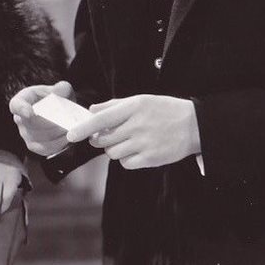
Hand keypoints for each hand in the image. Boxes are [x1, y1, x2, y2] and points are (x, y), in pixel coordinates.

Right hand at [9, 80, 75, 156]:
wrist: (60, 114)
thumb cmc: (56, 99)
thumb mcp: (60, 90)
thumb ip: (62, 88)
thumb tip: (60, 90)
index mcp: (23, 100)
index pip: (16, 105)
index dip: (21, 109)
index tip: (30, 112)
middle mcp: (20, 119)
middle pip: (31, 124)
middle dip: (50, 122)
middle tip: (65, 120)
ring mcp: (26, 134)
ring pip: (39, 138)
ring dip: (56, 133)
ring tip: (69, 128)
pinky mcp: (35, 147)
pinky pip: (45, 149)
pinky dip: (58, 144)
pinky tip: (67, 138)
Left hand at [66, 94, 200, 169]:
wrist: (194, 125)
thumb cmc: (165, 110)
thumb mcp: (141, 100)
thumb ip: (115, 105)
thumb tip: (92, 109)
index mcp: (133, 107)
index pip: (101, 119)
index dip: (84, 128)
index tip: (71, 135)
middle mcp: (137, 125)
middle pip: (103, 140)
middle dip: (100, 140)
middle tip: (109, 135)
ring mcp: (144, 143)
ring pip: (113, 153)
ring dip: (114, 149)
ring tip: (128, 142)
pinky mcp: (151, 158)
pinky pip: (126, 163)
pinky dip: (126, 159)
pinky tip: (137, 151)